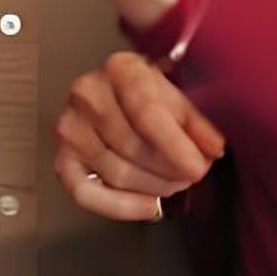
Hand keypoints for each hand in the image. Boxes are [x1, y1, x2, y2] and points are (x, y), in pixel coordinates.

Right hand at [54, 52, 226, 221]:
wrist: (123, 95)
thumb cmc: (154, 95)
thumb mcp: (181, 96)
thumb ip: (199, 121)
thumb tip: (212, 148)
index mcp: (120, 68)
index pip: (144, 111)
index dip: (174, 145)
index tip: (197, 166)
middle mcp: (87, 93)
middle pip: (131, 147)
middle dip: (169, 169)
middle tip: (191, 174)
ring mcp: (71, 126)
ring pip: (116, 173)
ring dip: (154, 188)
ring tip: (174, 182)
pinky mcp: (64, 157)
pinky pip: (86, 193)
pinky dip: (121, 207)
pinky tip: (149, 206)